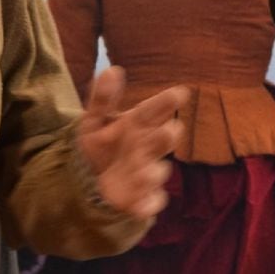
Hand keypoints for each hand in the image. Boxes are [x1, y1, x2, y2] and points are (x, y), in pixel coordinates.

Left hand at [76, 66, 187, 218]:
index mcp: (137, 126)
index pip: (152, 111)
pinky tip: (141, 205)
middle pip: (160, 141)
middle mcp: (146, 149)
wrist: (94, 180)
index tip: (180, 91)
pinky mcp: (142, 200)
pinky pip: (148, 204)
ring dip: (151, 173)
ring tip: (145, 171)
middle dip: (166, 137)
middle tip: (173, 129)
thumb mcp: (94, 119)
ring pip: (155, 173)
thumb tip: (112, 69)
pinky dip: (147, 204)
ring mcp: (146, 174)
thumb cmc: (101, 144)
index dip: (165, 102)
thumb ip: (102, 96)